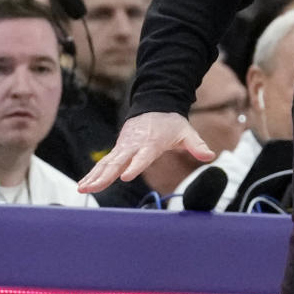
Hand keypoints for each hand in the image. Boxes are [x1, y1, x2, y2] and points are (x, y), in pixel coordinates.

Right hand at [78, 112, 213, 193]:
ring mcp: (123, 147)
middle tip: (93, 188)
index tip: (126, 176)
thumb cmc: (171, 122)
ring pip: (107, 163)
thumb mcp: (186, 132)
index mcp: (151, 142)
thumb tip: (210, 156)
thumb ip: (196, 145)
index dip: (134, 165)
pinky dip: (94, 173)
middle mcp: (133, 145)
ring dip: (94, 176)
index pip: (142, 156)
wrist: (154, 104)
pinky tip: (85, 185)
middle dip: (105, 175)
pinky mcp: (118, 149)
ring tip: (83, 189)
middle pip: (117, 162)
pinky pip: (104, 162)